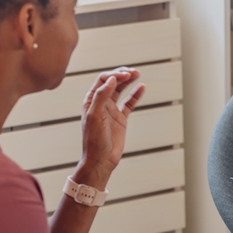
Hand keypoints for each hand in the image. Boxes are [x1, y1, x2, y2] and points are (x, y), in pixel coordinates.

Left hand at [77, 68, 145, 187]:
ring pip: (121, 90)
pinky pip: (129, 103)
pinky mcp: (120, 118)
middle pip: (112, 82)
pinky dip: (135, 95)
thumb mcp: (95, 116)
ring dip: (129, 81)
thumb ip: (101, 96)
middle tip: (133, 72)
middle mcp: (101, 103)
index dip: (114, 75)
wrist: (100, 160)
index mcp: (91, 100)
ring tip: (138, 74)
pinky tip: (141, 87)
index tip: (125, 75)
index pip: (103, 80)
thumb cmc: (93, 140)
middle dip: (122, 75)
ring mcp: (111, 110)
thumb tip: (111, 79)